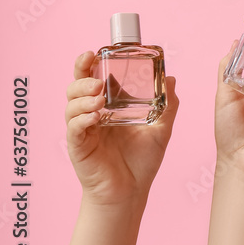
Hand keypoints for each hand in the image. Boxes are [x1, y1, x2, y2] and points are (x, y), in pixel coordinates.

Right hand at [65, 51, 178, 206]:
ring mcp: (83, 130)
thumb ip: (167, 104)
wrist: (131, 192)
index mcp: (108, 107)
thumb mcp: (160, 128)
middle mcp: (92, 115)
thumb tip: (172, 78)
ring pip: (71, 105)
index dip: (89, 64)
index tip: (94, 52)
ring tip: (99, 97)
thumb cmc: (141, 161)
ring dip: (83, 96)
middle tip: (95, 75)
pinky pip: (74, 128)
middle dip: (81, 76)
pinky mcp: (78, 146)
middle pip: (76, 87)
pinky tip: (95, 116)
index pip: (93, 78)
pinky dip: (82, 118)